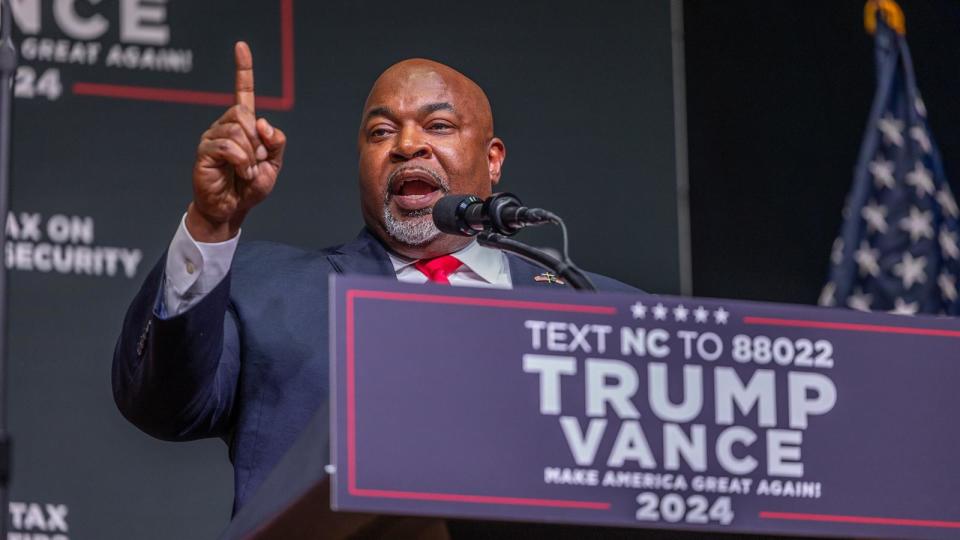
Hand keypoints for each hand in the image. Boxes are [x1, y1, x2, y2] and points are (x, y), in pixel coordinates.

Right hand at [187, 41, 286, 241]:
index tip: (241, 46)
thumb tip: (262, 123)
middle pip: (244, 114)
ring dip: (250, 155)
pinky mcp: (204, 152)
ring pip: (238, 131)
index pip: (243, 92)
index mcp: (243, 125)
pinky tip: (239, 172)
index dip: (243, 70)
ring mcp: (212, 137)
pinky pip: (228, 146)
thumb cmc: (250, 186)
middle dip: (258, 141)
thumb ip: (276, 143)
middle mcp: (224, 126)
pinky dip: (241, 161)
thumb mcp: (273, 164)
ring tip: (246, 171)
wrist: (232, 209)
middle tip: (256, 161)